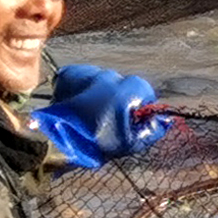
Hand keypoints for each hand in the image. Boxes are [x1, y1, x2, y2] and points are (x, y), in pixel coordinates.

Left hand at [33, 64, 170, 167]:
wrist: (53, 142)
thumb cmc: (94, 143)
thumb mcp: (129, 144)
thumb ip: (153, 131)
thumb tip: (164, 120)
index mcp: (127, 89)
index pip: (145, 92)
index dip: (138, 109)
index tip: (127, 122)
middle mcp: (109, 75)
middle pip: (122, 85)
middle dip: (117, 100)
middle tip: (105, 121)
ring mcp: (87, 73)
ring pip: (102, 82)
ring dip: (99, 94)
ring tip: (88, 115)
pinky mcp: (68, 75)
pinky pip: (82, 79)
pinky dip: (81, 89)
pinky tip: (76, 106)